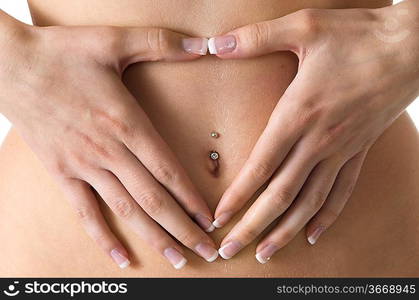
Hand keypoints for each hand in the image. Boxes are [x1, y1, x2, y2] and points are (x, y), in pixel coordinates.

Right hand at [0, 11, 217, 268]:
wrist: (8, 66)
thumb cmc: (62, 53)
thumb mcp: (113, 39)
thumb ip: (161, 42)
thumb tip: (203, 45)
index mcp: (126, 122)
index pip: (168, 170)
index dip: (192, 198)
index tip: (211, 220)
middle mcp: (108, 151)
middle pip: (154, 199)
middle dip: (184, 229)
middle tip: (207, 252)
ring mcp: (83, 166)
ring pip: (126, 211)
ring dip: (154, 238)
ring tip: (177, 259)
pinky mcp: (62, 173)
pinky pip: (85, 212)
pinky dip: (103, 237)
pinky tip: (121, 258)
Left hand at [207, 2, 418, 260]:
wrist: (413, 45)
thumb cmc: (359, 35)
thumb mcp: (304, 27)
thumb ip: (255, 38)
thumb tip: (214, 43)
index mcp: (299, 114)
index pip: (260, 167)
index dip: (237, 197)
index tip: (218, 218)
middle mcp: (318, 141)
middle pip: (280, 196)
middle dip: (251, 226)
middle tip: (229, 249)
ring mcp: (342, 150)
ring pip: (309, 203)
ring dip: (285, 231)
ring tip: (265, 253)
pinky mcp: (360, 151)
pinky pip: (342, 192)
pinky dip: (327, 216)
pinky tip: (313, 234)